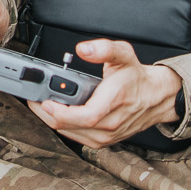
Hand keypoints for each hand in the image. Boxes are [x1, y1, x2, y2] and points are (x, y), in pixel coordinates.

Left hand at [30, 40, 184, 147]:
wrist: (157, 97)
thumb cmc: (137, 77)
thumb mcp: (123, 54)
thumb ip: (104, 48)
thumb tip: (84, 49)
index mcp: (114, 102)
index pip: (85, 116)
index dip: (62, 112)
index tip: (45, 102)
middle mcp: (110, 123)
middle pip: (71, 127)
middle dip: (48, 114)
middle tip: (34, 99)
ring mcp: (107, 136)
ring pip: (72, 134)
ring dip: (53, 121)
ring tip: (41, 105)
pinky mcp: (104, 141)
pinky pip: (78, 138)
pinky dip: (64, 127)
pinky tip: (56, 115)